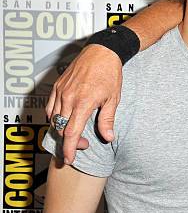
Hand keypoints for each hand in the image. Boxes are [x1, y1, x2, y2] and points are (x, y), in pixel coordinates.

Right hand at [46, 44, 122, 163]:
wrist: (102, 52)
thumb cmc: (110, 74)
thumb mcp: (113, 99)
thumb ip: (107, 120)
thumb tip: (108, 138)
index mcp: (83, 102)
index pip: (71, 132)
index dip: (69, 148)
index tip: (69, 159)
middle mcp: (68, 97)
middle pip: (61, 128)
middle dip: (69, 141)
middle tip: (83, 145)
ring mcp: (61, 91)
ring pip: (53, 118)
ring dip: (62, 129)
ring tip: (75, 133)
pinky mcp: (57, 86)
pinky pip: (49, 107)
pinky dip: (54, 117)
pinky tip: (65, 120)